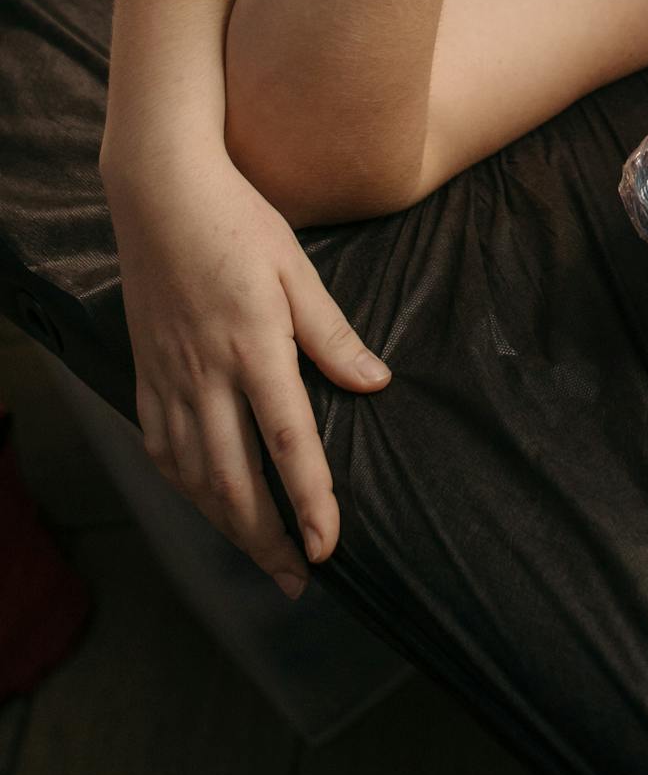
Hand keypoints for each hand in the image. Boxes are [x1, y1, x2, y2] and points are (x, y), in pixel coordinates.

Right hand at [101, 141, 392, 596]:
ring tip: (261, 557)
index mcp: (253, 347)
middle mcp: (205, 373)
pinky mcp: (145, 372)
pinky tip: (207, 502)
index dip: (310, 502)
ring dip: (227, 524)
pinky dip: (186, 487)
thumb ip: (333, 334)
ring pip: (193, 475)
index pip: (288, 444)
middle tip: (297, 581)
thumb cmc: (238, 222)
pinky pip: (162, 448)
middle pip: (234, 479)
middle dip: (266, 540)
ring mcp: (169, 376)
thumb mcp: (298, 270)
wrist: (160, 192)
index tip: (327, 547)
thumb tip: (376, 384)